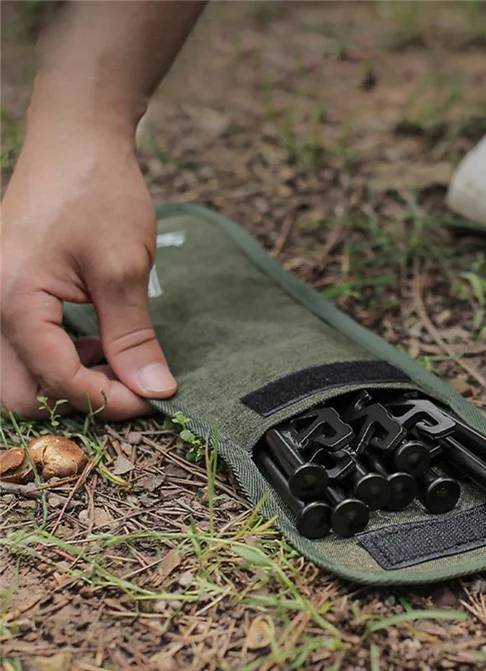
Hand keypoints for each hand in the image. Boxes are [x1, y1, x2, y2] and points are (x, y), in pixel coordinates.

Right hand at [1, 120, 176, 419]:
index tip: (154, 398)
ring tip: (116, 360)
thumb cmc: (98, 192)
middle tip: (131, 388)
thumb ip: (133, 337)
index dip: (109, 401)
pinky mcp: (5, 292)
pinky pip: (22, 348)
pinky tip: (97, 342)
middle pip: (21, 393)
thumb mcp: (123, 269)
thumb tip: (155, 389)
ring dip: (67, 383)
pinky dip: (59, 359)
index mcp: (12, 302)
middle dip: (78, 401)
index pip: (57, 382)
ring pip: (18, 375)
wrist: (75, 138)